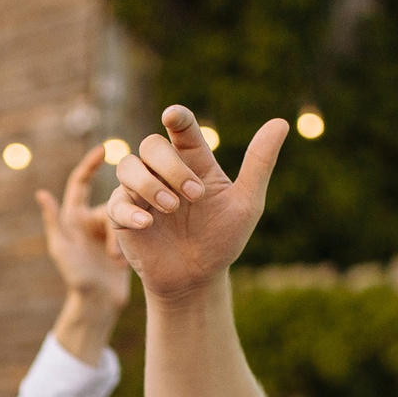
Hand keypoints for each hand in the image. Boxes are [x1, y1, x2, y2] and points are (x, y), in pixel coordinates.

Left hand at [39, 146, 129, 310]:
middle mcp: (91, 218)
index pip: (80, 183)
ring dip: (124, 237)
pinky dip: (133, 242)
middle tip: (112, 254)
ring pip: (126, 216)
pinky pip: (136, 227)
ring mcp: (110, 228)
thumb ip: (54, 222)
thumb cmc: (76, 279)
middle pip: (109, 203)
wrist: (97, 304)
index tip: (103, 149)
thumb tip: (41, 193)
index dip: (89, 164)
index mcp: (73, 216)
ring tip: (118, 263)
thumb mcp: (62, 250)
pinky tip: (128, 262)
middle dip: (115, 223)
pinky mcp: (126, 239)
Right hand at [106, 105, 288, 303]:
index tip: (172, 116)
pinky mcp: (122, 216)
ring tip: (172, 208)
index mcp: (192, 161)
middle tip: (194, 195)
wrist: (197, 279)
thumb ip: (259, 164)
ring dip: (149, 184)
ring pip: (128, 167)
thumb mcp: (246, 204)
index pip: (181, 127)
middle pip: (151, 145)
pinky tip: (148, 223)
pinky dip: (130, 210)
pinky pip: (116, 203)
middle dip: (171, 166)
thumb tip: (281, 123)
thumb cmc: (221, 240)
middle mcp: (163, 171)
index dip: (176, 116)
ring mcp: (140, 192)